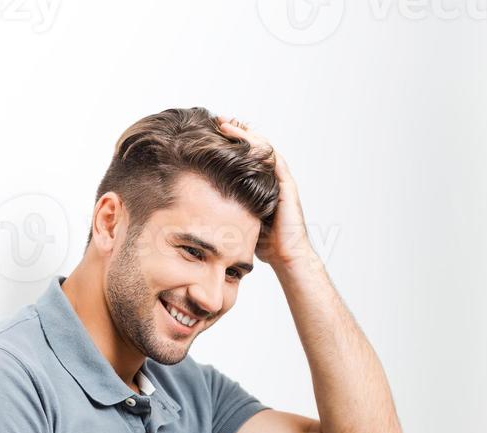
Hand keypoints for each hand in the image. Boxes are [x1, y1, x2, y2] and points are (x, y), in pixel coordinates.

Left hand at [216, 116, 313, 268]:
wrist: (287, 258)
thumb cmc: (265, 246)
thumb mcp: (240, 221)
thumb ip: (228, 209)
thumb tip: (199, 208)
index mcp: (262, 185)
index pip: (246, 156)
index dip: (231, 143)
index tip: (211, 134)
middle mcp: (273, 179)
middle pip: (256, 146)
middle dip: (237, 131)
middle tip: (218, 120)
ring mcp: (282, 181)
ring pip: (264, 148)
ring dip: (246, 134)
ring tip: (227, 124)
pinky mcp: (287, 186)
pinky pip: (274, 160)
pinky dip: (259, 147)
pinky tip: (245, 139)